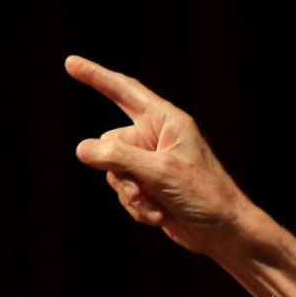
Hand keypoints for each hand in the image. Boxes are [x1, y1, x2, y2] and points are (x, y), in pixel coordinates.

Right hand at [66, 55, 252, 256]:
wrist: (225, 233)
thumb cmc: (205, 196)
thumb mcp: (160, 173)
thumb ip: (119, 158)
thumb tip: (82, 149)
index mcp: (167, 121)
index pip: (125, 91)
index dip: (97, 77)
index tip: (71, 63)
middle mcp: (157, 138)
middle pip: (109, 144)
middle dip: (120, 173)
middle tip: (146, 189)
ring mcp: (151, 163)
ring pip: (113, 173)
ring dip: (131, 195)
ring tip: (159, 205)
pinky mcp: (150, 186)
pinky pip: (124, 193)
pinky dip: (138, 208)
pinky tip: (161, 217)